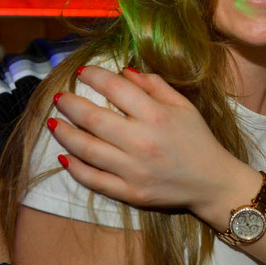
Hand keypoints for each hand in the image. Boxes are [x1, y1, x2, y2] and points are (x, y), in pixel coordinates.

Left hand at [50, 66, 251, 214]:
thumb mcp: (183, 106)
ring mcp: (134, 170)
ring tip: (54, 123)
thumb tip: (123, 72)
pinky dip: (75, 168)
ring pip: (87, 150)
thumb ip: (154, 86)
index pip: (116, 89)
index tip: (82, 72)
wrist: (212, 182)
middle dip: (70, 104)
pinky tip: (63, 156)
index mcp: (157, 116)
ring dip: (64, 134)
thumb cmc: (197, 139)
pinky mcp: (130, 192)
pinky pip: (94, 180)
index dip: (94, 76)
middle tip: (59, 97)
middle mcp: (142, 142)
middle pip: (93, 119)